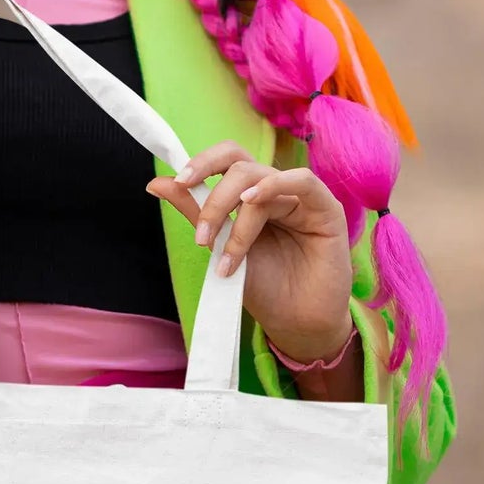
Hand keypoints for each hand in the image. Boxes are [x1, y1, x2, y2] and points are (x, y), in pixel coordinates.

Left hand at [147, 144, 354, 361]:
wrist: (296, 323)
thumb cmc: (264, 288)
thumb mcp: (221, 248)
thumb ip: (195, 213)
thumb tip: (157, 183)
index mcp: (252, 196)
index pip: (227, 161)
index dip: (202, 163)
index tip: (177, 183)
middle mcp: (276, 191)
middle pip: (240, 165)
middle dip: (213, 198)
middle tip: (202, 237)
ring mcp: (301, 198)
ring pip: (259, 179)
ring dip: (234, 213)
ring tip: (222, 250)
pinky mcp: (327, 210)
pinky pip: (303, 181)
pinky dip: (273, 186)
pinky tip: (252, 202)